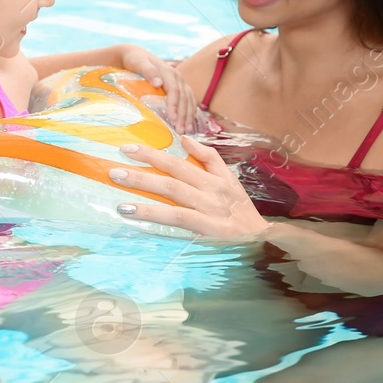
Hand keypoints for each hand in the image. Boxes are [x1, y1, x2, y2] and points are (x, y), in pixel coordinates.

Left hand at [109, 136, 269, 239]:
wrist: (265, 243)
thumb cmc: (243, 214)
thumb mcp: (232, 182)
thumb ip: (210, 159)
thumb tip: (185, 139)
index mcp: (216, 178)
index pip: (182, 159)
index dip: (155, 152)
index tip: (129, 148)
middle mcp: (211, 189)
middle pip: (174, 170)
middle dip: (144, 162)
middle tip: (117, 158)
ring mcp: (209, 207)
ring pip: (172, 190)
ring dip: (142, 183)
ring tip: (117, 179)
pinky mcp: (207, 228)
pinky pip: (175, 216)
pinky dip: (151, 213)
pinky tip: (131, 211)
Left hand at [117, 44, 200, 132]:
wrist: (137, 55)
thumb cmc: (135, 60)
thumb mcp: (138, 62)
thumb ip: (147, 71)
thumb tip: (158, 83)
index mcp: (168, 72)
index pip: (174, 90)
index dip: (175, 104)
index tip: (173, 118)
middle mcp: (177, 77)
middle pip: (184, 97)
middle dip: (184, 115)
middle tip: (181, 131)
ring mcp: (180, 82)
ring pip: (189, 100)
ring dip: (189, 116)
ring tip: (187, 131)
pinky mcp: (180, 87)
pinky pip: (189, 100)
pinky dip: (191, 112)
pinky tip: (190, 124)